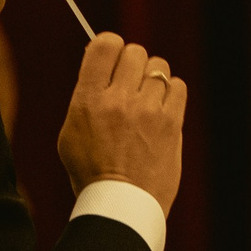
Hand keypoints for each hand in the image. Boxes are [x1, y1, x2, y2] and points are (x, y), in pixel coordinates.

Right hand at [56, 33, 184, 213]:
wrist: (121, 206)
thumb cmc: (91, 172)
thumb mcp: (72, 132)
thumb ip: (85, 97)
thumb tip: (101, 66)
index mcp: (87, 101)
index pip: (104, 45)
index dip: (109, 45)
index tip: (111, 58)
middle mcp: (118, 100)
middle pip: (134, 51)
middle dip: (131, 63)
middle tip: (128, 84)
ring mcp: (147, 111)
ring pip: (158, 67)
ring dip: (152, 78)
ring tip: (146, 99)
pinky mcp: (172, 124)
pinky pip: (178, 86)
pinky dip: (171, 93)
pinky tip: (162, 109)